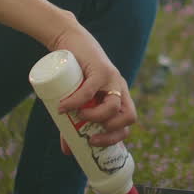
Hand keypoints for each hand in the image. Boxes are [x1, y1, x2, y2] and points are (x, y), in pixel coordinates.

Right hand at [48, 24, 136, 153]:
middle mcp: (120, 88)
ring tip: (78, 117)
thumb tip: (67, 151)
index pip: (128, 122)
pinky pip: (90, 91)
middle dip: (111, 132)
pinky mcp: (99, 68)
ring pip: (114, 106)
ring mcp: (112, 78)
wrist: (69, 42)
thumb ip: (73, 124)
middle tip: (91, 138)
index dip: (116, 137)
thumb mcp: (75, 102)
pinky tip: (63, 108)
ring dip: (96, 117)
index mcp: (119, 96)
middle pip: (129, 116)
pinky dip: (76, 102)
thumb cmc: (72, 75)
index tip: (94, 144)